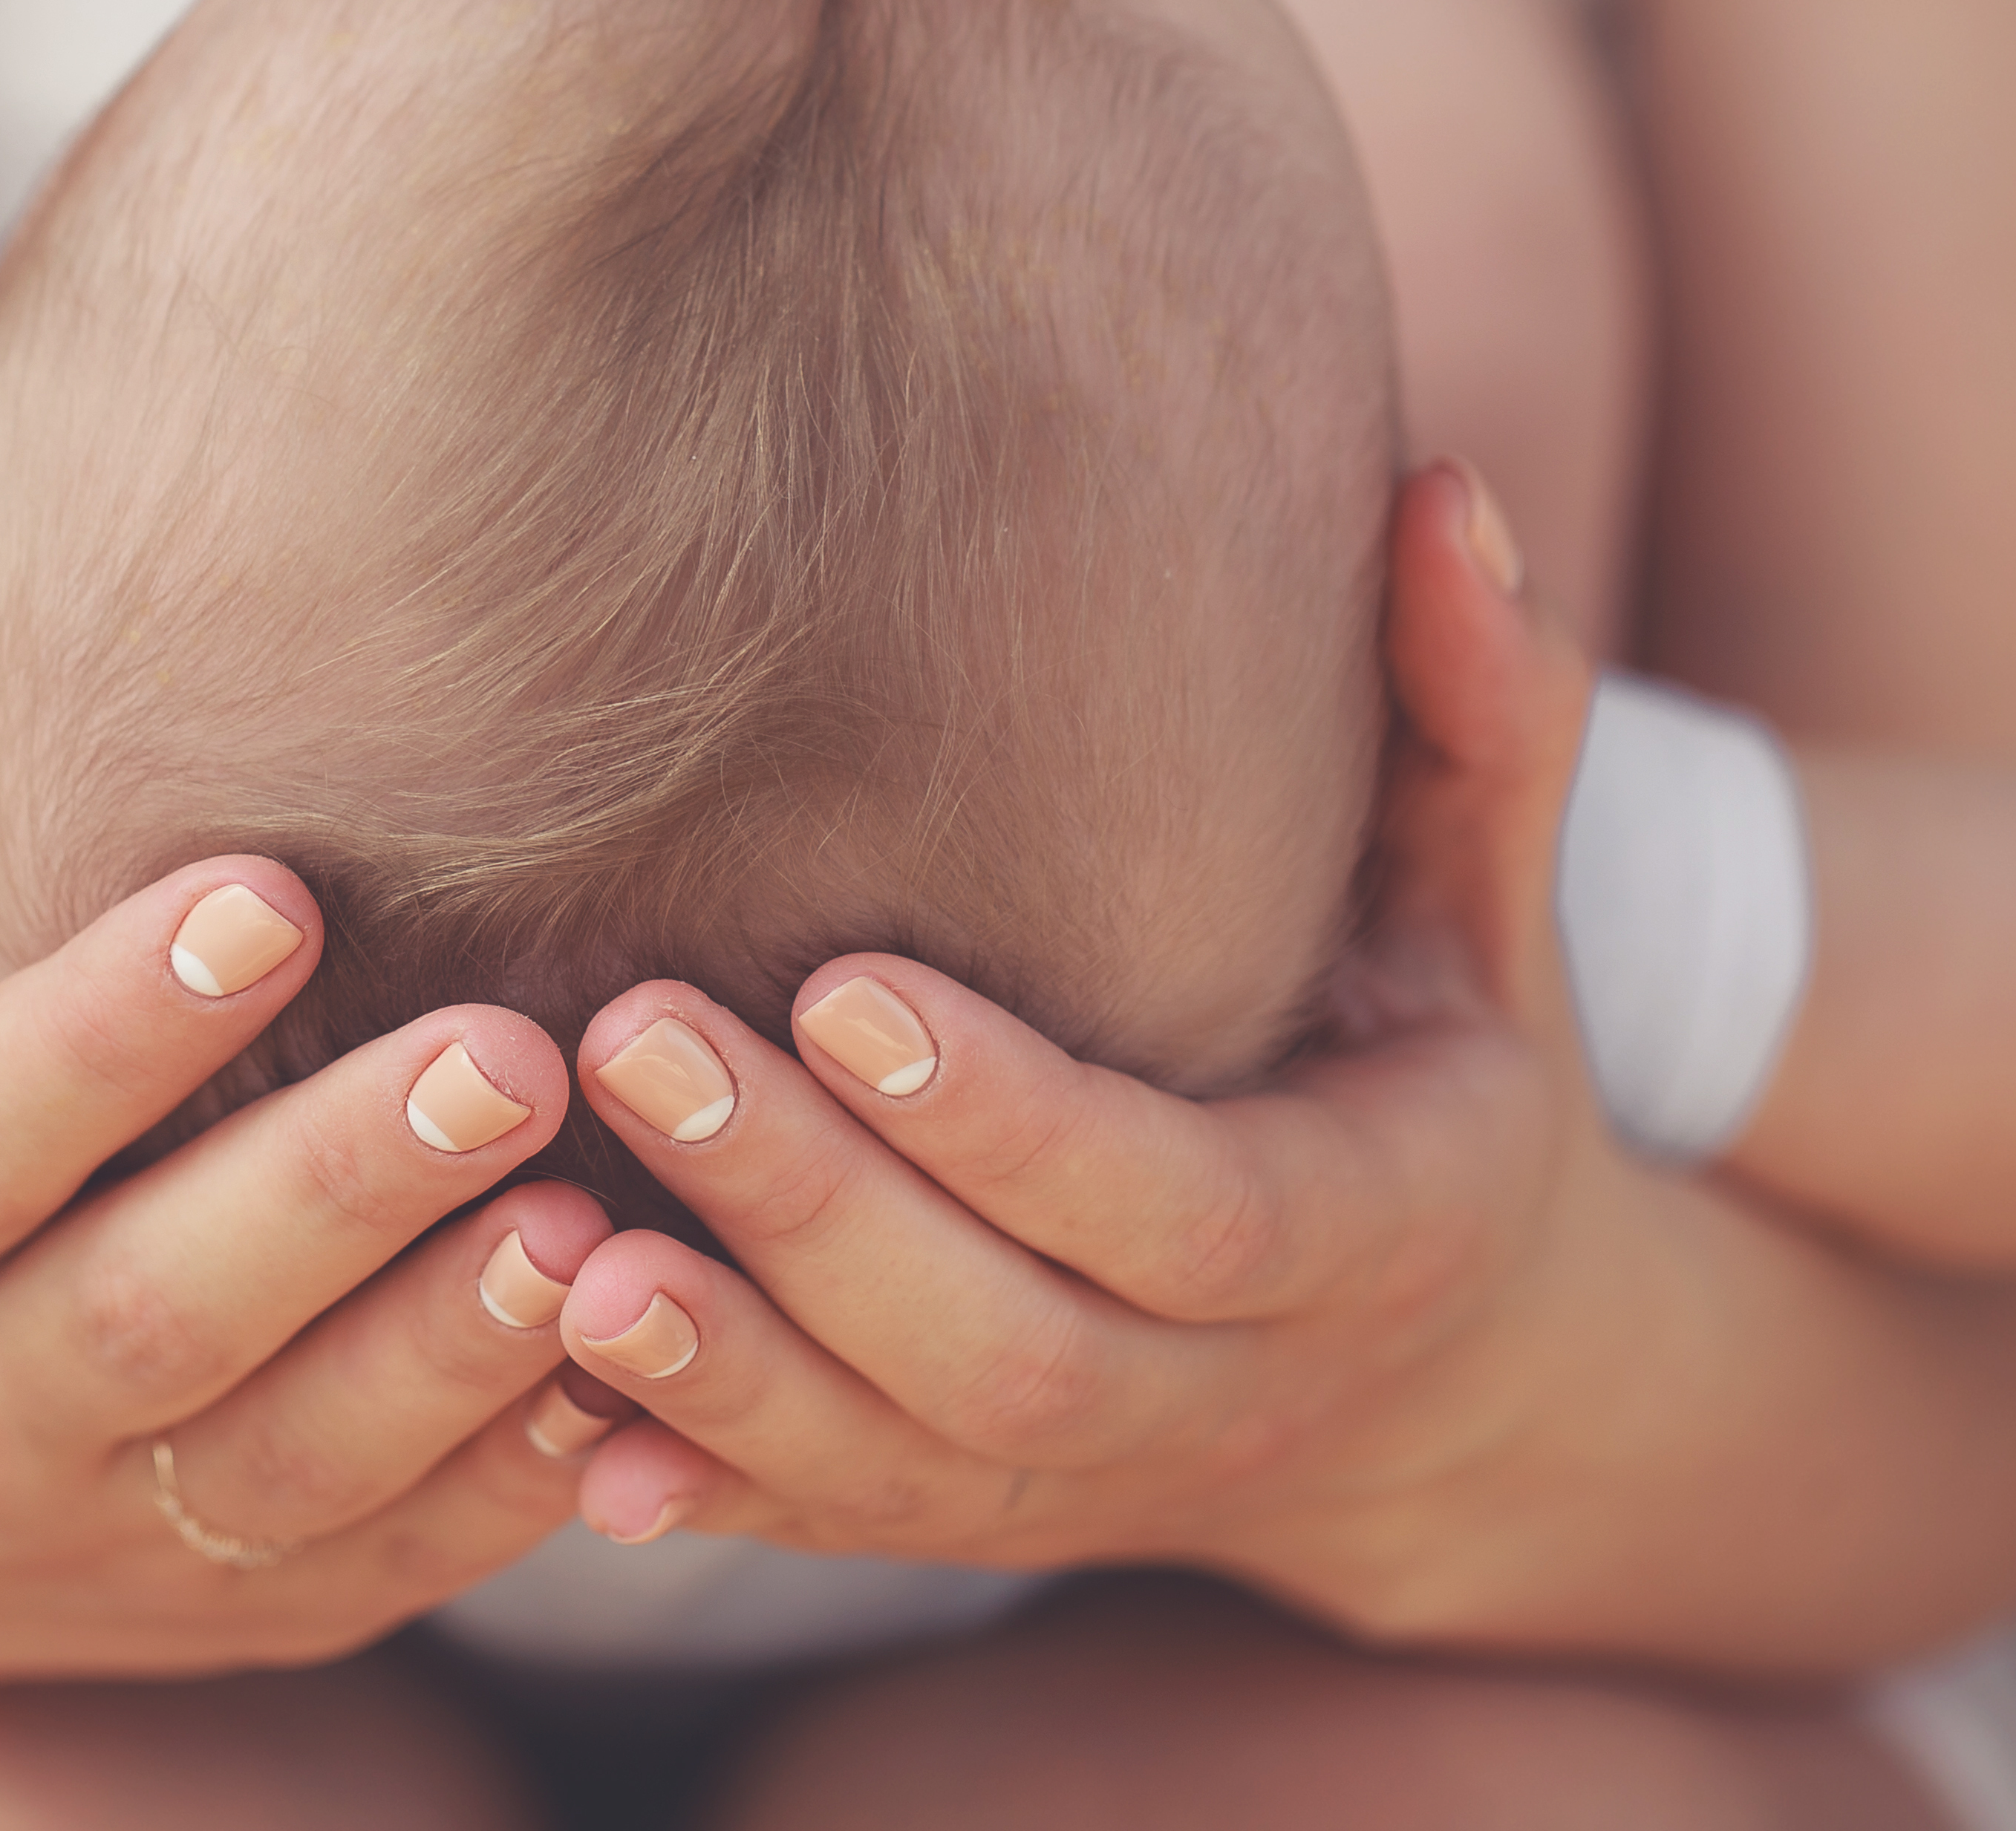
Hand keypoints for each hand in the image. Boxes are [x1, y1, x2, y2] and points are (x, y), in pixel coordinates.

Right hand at [0, 360, 624, 1701]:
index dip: (105, 1022)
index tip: (263, 888)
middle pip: (150, 1316)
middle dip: (330, 1192)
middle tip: (510, 1045)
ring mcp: (94, 1525)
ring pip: (286, 1468)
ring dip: (447, 1355)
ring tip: (609, 1213)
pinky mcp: (229, 1603)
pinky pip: (387, 1563)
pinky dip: (511, 1483)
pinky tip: (639, 1357)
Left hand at [497, 460, 2015, 1675]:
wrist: (1440, 1381)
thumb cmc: (1432, 1058)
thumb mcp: (1478, 900)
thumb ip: (1472, 711)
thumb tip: (1445, 490)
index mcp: (1372, 1231)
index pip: (1188, 1206)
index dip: (1012, 1118)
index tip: (836, 984)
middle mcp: (1228, 1388)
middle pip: (1007, 1346)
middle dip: (812, 1209)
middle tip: (634, 1037)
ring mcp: (1088, 1481)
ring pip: (897, 1470)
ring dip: (720, 1370)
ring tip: (545, 1239)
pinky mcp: (969, 1519)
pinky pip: (819, 1525)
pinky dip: (687, 1477)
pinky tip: (537, 1405)